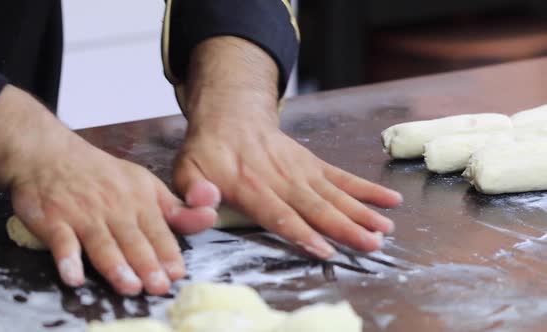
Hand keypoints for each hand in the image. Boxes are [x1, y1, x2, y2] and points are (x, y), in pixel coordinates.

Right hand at [0, 85, 217, 294]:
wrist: (50, 155)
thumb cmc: (103, 176)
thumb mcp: (145, 185)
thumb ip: (175, 208)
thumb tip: (210, 218)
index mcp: (139, 200)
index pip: (157, 230)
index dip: (167, 252)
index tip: (177, 273)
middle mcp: (114, 208)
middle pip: (132, 239)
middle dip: (147, 263)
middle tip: (159, 286)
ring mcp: (82, 214)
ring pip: (102, 242)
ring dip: (115, 265)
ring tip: (129, 285)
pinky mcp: (53, 220)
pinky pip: (61, 241)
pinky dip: (67, 259)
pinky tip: (74, 276)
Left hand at [174, 37, 402, 257]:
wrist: (232, 116)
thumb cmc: (208, 152)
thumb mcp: (186, 169)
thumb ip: (193, 189)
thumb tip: (205, 200)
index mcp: (250, 185)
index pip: (279, 213)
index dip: (302, 232)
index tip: (326, 249)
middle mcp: (281, 178)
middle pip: (316, 206)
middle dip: (345, 227)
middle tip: (370, 245)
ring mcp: (301, 170)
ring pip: (334, 194)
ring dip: (361, 212)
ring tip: (384, 230)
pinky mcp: (312, 164)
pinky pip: (342, 177)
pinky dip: (366, 189)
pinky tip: (388, 200)